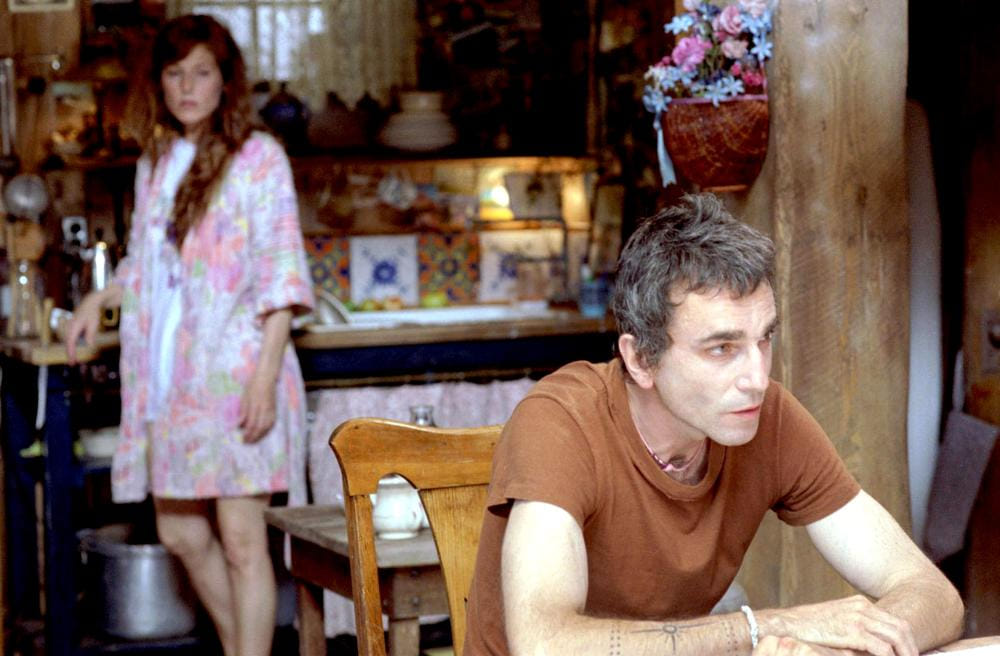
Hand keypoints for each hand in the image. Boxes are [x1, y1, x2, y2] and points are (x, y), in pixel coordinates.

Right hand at [65, 292, 104, 363]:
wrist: (90, 303)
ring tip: (72, 360)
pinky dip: (71, 345)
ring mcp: (69, 326)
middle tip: (72, 363)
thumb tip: (89, 345)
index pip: (70, 342)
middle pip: (67, 343)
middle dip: (69, 353)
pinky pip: (70, 338)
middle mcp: (69, 327)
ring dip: (69, 350)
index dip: (71, 352)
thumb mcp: (94, 324)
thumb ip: (91, 335)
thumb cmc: (93, 313)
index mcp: (74, 327)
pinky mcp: (72, 327)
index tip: (72, 360)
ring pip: (68, 340)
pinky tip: (73, 351)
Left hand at [238, 370, 276, 442]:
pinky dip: (267, 430)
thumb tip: (239, 425)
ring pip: (268, 426)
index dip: (248, 433)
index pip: (252, 423)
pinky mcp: (275, 409)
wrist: (266, 377)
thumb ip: (243, 412)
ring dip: (261, 435)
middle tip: (247, 442)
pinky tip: (263, 433)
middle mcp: (265, 408)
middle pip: (261, 427)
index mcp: (256, 404)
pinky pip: (272, 422)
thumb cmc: (253, 385)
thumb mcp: (244, 396)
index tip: (242, 439)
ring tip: (254, 440)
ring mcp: (271, 409)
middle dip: (254, 437)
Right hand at [759, 595, 916, 655]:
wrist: (786, 625)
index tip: (910, 655)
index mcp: (859, 603)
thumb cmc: (808, 628)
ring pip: (896, 637)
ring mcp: (857, 618)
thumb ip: (858, 630)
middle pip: (901, 628)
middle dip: (911, 649)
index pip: (895, 622)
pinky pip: (882, 648)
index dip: (907, 641)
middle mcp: (861, 607)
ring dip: (905, 654)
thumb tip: (877, 649)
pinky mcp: (851, 631)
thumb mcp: (837, 623)